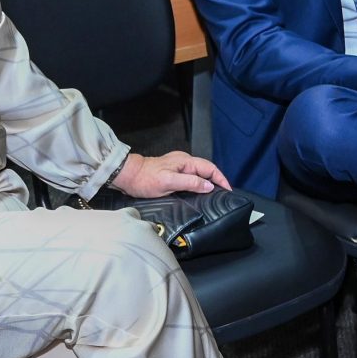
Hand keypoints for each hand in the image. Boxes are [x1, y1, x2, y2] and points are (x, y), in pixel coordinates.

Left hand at [108, 150, 232, 197]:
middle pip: (207, 170)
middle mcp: (184, 162)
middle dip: (217, 180)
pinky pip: (192, 177)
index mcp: (185, 161)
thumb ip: (190, 183)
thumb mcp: (169, 182)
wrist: (128, 176)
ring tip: (215, 195)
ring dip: (209, 183)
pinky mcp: (173, 173)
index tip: (228, 190)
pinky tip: (200, 192)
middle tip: (225, 195)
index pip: (210, 168)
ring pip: (199, 174)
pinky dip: (199, 184)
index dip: (221, 179)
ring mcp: (178, 167)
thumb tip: (209, 185)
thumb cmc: (146, 180)